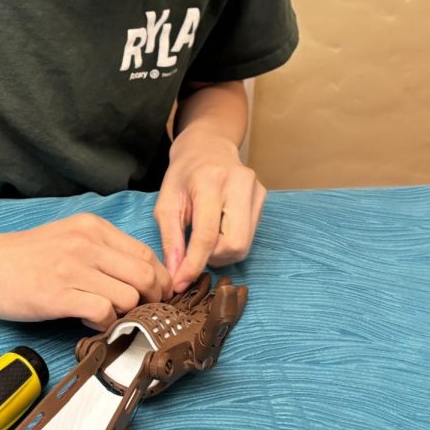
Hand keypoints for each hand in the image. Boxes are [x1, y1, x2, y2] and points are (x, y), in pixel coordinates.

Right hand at [0, 213, 171, 329]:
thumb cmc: (23, 257)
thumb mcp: (68, 238)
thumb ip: (101, 251)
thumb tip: (139, 277)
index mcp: (93, 228)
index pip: (146, 254)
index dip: (159, 280)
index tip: (155, 297)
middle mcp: (87, 243)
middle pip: (147, 275)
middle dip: (152, 300)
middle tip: (140, 313)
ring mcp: (73, 268)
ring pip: (129, 296)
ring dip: (124, 314)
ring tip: (104, 315)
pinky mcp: (58, 294)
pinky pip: (104, 312)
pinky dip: (104, 323)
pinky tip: (86, 320)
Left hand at [155, 127, 266, 292]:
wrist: (207, 146)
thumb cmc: (183, 176)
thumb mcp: (166, 203)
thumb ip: (171, 239)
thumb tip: (176, 274)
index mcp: (210, 182)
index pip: (207, 234)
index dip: (194, 264)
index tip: (180, 283)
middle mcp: (239, 183)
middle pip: (234, 244)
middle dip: (213, 258)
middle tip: (196, 251)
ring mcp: (256, 190)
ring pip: (245, 244)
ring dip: (223, 252)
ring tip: (207, 237)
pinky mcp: (263, 197)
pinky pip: (250, 235)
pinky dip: (232, 240)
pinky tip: (220, 226)